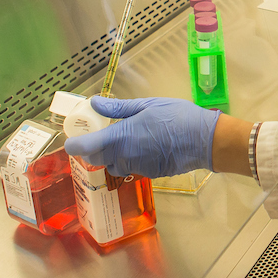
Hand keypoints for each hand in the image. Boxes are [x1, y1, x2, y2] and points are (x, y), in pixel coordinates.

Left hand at [63, 96, 219, 178]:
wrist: (204, 141)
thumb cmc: (177, 117)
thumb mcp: (147, 105)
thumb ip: (118, 107)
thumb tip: (95, 103)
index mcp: (120, 137)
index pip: (84, 147)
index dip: (74, 143)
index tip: (74, 137)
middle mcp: (123, 156)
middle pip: (94, 159)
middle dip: (92, 149)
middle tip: (101, 133)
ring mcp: (135, 167)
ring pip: (111, 165)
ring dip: (110, 155)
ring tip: (124, 139)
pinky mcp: (148, 174)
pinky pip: (129, 168)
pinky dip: (128, 159)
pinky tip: (143, 146)